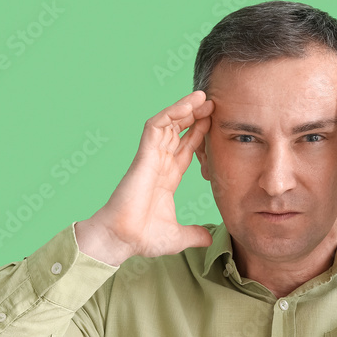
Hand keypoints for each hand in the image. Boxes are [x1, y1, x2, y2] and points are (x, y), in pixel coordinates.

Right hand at [75, 91, 213, 264]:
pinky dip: (171, 113)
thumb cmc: (143, 237)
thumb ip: (195, 234)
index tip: (213, 123)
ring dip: (184, 108)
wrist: (123, 239)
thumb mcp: (178, 236)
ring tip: (202, 97)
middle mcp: (158, 164)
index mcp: (166, 178)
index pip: (184, 150)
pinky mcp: (144, 155)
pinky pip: (157, 126)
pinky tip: (188, 105)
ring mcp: (151, 158)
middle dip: (194, 116)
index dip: (198, 135)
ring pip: (168, 124)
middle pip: (178, 132)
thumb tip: (209, 239)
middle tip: (213, 104)